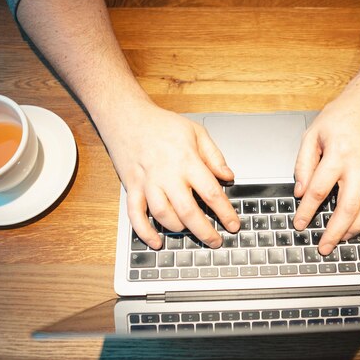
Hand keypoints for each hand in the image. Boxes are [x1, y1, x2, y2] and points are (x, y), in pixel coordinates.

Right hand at [101, 101, 239, 249]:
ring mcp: (147, 183)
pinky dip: (144, 232)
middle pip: (188, 210)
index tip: (233, 225)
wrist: (127, 117)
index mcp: (187, 161)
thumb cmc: (162, 125)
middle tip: (216, 241)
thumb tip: (228, 176)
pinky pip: (135, 215)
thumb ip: (214, 156)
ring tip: (191, 234)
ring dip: (179, 229)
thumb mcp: (196, 132)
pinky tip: (156, 242)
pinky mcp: (131, 187)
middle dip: (205, 230)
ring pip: (163, 215)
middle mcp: (167, 174)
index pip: (211, 192)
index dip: (225, 212)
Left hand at [292, 94, 359, 254]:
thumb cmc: (341, 116)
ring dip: (357, 228)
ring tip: (343, 237)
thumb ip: (303, 164)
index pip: (318, 190)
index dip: (307, 211)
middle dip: (334, 231)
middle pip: (348, 207)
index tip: (300, 224)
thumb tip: (300, 191)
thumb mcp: (312, 134)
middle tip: (323, 246)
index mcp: (338, 155)